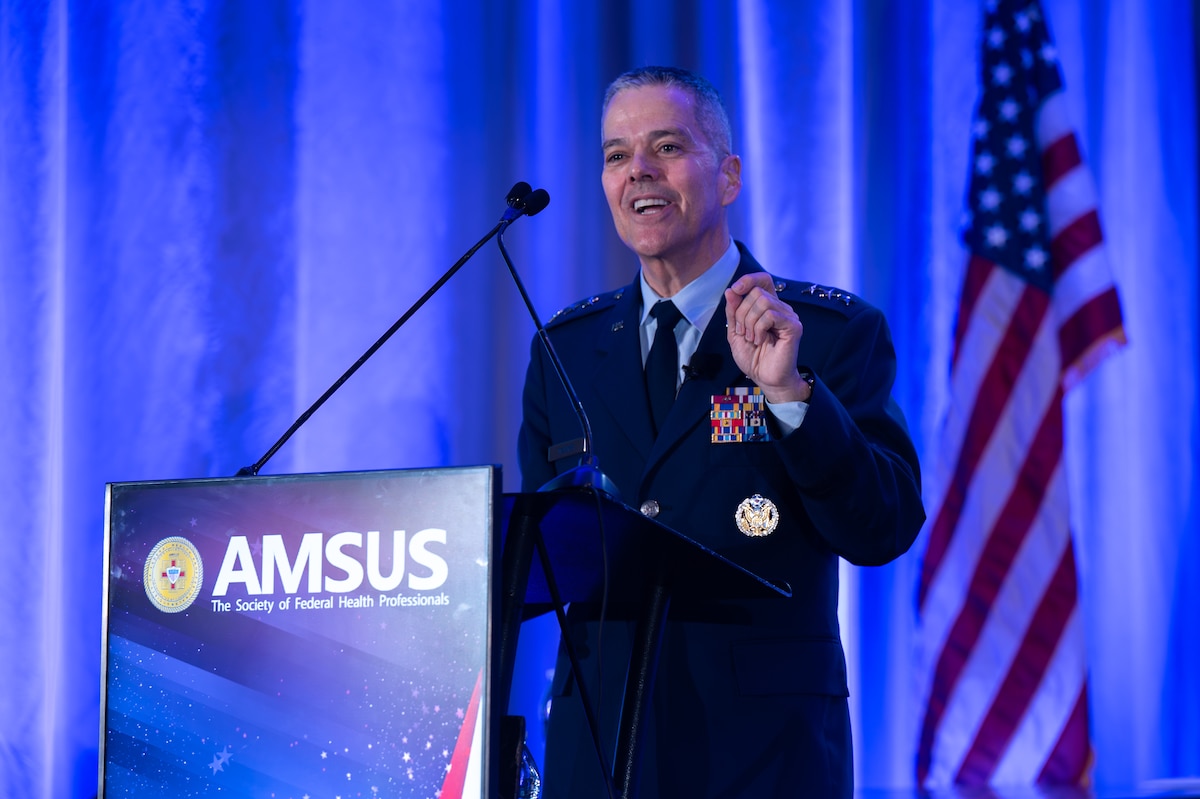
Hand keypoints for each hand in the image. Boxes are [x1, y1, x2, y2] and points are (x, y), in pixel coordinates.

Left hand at [724, 274, 810, 402]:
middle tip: (743, 332)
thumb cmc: (753, 357)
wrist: (765, 378)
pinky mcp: (793, 327)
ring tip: (752, 338)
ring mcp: (788, 316)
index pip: (763, 280)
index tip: (735, 290)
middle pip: (757, 292)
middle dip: (742, 312)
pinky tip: (760, 340)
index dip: (748, 280)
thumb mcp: (735, 332)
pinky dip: (759, 328)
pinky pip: (771, 315)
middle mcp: (780, 308)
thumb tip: (731, 290)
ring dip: (750, 322)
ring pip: (763, 302)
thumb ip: (733, 312)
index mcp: (767, 306)